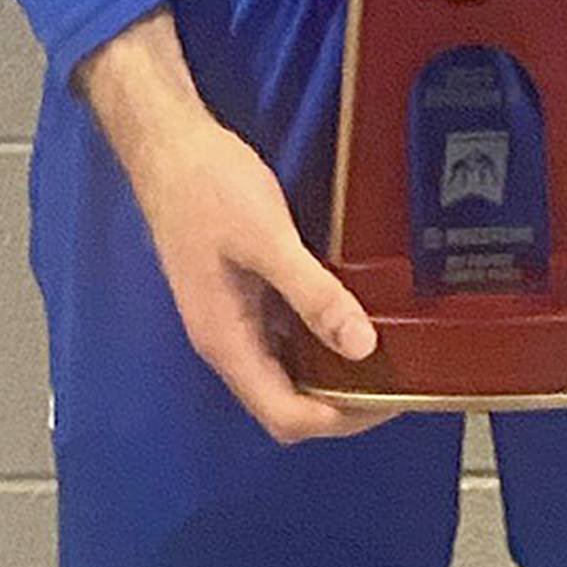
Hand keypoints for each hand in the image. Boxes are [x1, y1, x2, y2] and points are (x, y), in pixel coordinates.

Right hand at [132, 104, 406, 445]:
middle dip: (343, 404)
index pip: (287, 416)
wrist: (170, 147)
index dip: (340, 419)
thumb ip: (313, 293)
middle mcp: (227, 343)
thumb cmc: (210, 189)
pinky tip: (348, 315)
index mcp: (227, 342)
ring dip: (332, 375)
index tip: (391, 399)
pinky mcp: (239, 294)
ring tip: (384, 354)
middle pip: (286, 404)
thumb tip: (362, 347)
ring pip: (286, 372)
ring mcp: (231, 319)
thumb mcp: (267, 238)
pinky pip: (283, 336)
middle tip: (397, 379)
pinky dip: (318, 340)